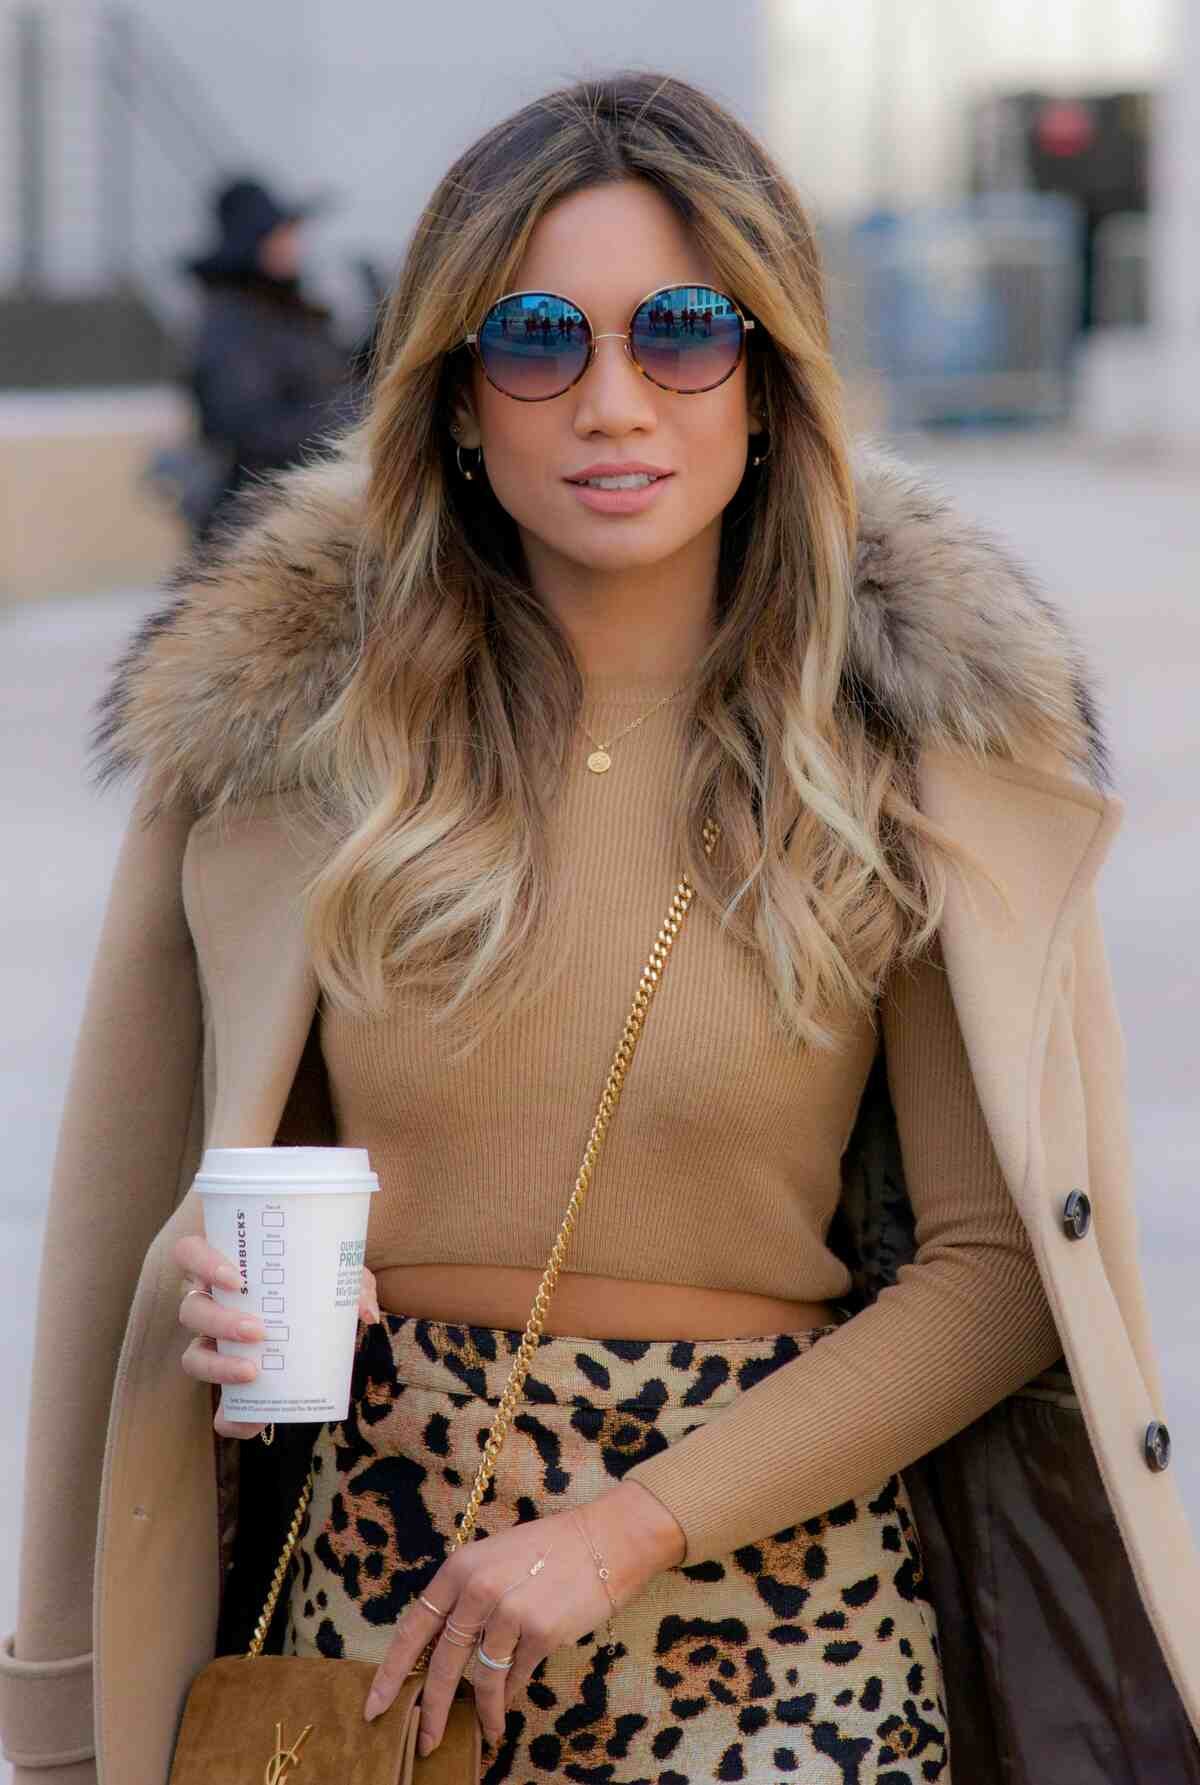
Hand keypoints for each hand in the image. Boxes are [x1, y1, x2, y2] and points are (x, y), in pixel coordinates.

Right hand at [174, 1232, 379, 1438]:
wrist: (322, 1316)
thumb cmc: (318, 1283)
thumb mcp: (337, 1277)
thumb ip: (354, 1287)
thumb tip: (365, 1312)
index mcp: (225, 1269)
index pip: (190, 1252)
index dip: (202, 1262)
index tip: (236, 1279)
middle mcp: (209, 1304)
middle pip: (192, 1310)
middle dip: (220, 1322)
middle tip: (258, 1331)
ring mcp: (212, 1345)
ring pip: (192, 1357)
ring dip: (218, 1366)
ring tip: (253, 1372)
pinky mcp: (229, 1383)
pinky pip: (217, 1408)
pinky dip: (232, 1419)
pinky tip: (252, 1423)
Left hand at [362, 1479, 684, 1753]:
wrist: (604, 1541)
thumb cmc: (548, 1550)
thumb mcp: (493, 1560)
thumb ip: (465, 1599)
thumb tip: (441, 1650)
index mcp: (459, 1568)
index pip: (412, 1628)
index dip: (390, 1673)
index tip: (374, 1708)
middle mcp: (478, 1589)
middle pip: (441, 1665)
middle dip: (430, 1711)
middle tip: (424, 1743)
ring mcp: (509, 1611)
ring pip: (481, 1679)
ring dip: (481, 1712)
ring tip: (486, 1731)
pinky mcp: (540, 1633)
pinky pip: (514, 1679)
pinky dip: (508, 1698)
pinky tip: (507, 1710)